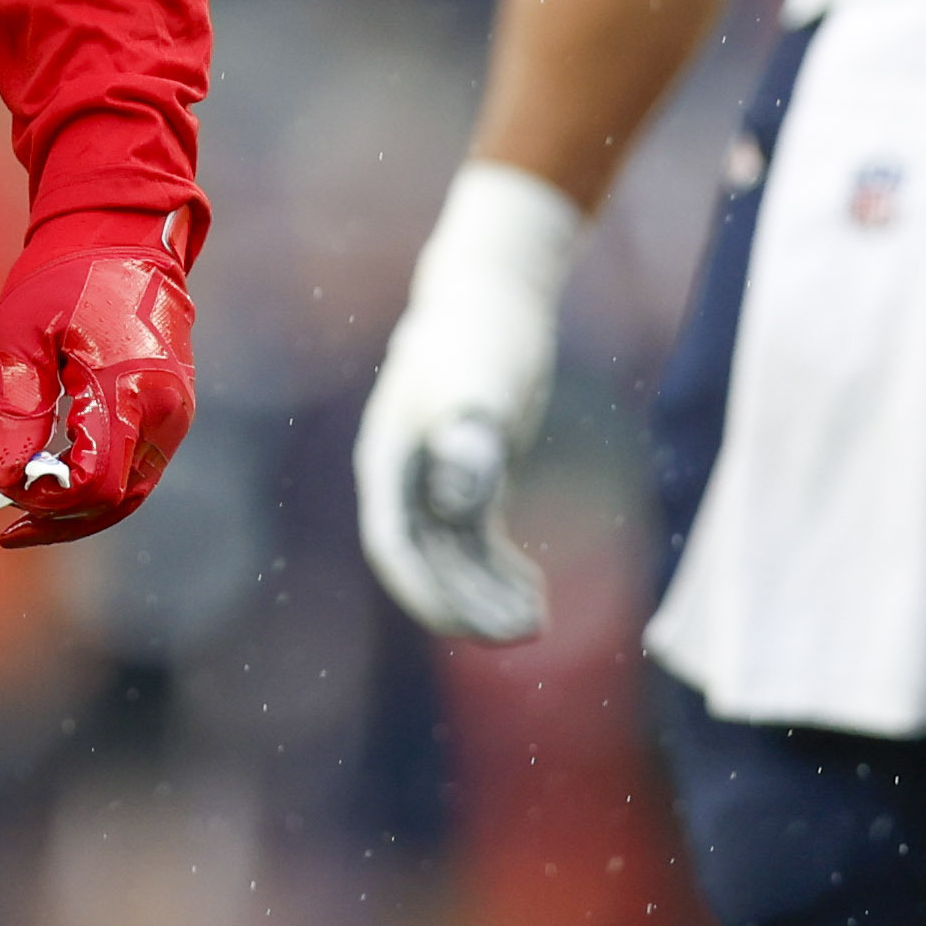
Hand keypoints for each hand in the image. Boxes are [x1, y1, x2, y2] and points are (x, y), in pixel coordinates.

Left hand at [0, 207, 195, 544]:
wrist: (123, 234)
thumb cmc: (71, 273)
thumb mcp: (23, 334)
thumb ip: (19, 410)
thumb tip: (6, 476)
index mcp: (130, 388)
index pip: (94, 486)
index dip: (42, 499)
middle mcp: (164, 411)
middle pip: (113, 504)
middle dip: (50, 512)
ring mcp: (174, 415)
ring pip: (125, 494)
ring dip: (67, 501)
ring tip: (8, 484)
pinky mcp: (170, 412)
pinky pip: (132, 467)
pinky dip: (89, 478)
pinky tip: (46, 466)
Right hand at [354, 161, 582, 642]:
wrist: (496, 295)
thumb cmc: (483, 334)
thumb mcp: (478, 382)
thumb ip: (466, 437)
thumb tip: (456, 502)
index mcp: (388, 459)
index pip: (394, 545)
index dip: (426, 593)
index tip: (468, 626)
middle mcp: (404, 478)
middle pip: (426, 562)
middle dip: (469, 604)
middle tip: (525, 631)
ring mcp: (434, 479)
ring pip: (453, 558)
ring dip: (488, 595)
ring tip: (537, 621)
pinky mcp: (469, 476)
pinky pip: (476, 540)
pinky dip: (502, 570)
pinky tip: (535, 591)